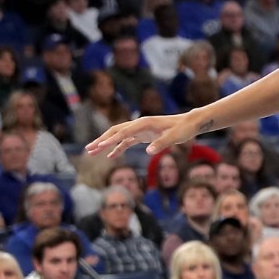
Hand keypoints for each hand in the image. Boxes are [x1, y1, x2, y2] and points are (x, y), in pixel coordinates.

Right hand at [85, 112, 203, 158]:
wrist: (190, 123)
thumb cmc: (183, 129)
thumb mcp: (175, 137)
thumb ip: (162, 143)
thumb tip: (148, 151)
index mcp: (144, 123)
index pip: (123, 132)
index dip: (110, 140)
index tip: (100, 147)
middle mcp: (139, 124)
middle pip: (115, 132)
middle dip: (101, 140)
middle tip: (88, 149)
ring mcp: (140, 130)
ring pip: (118, 136)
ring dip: (106, 144)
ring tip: (92, 152)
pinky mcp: (144, 135)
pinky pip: (127, 141)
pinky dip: (118, 148)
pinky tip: (111, 156)